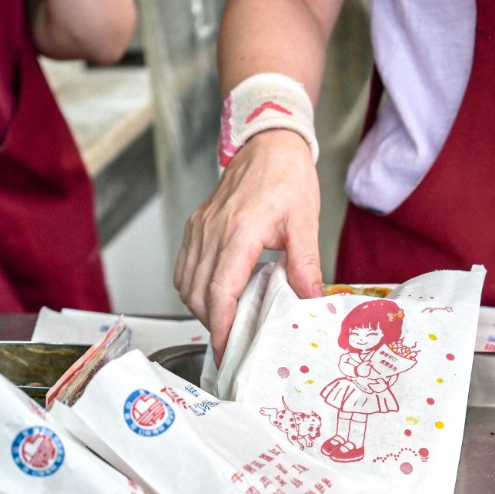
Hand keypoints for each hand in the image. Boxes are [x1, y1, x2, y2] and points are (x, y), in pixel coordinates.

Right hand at [175, 129, 323, 363]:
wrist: (269, 144)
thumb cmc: (287, 177)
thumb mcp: (305, 222)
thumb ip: (305, 264)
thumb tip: (310, 301)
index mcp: (240, 231)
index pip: (221, 290)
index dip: (220, 325)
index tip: (226, 348)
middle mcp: (213, 231)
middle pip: (198, 293)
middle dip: (210, 324)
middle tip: (231, 344)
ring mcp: (200, 228)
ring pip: (186, 282)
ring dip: (200, 308)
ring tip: (224, 322)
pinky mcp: (196, 226)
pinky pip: (184, 266)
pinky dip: (193, 288)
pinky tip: (214, 296)